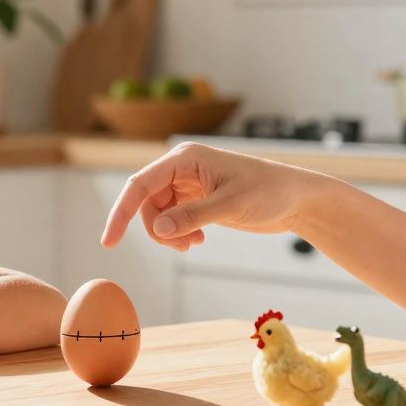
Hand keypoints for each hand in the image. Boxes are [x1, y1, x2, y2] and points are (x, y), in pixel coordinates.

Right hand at [100, 142, 321, 251]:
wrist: (296, 199)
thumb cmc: (269, 192)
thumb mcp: (230, 205)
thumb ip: (192, 216)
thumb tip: (156, 229)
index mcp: (185, 158)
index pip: (139, 184)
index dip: (120, 212)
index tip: (109, 241)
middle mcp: (181, 168)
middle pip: (145, 202)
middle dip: (155, 229)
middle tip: (180, 247)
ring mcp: (188, 184)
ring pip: (157, 213)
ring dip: (168, 234)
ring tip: (191, 245)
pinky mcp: (197, 199)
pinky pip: (172, 218)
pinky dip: (178, 234)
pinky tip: (197, 241)